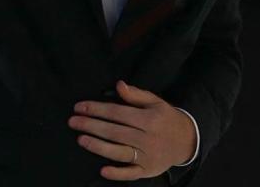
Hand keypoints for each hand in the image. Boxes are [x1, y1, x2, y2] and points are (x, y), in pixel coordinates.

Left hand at [68, 80, 196, 180]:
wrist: (187, 141)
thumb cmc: (166, 118)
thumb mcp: (155, 102)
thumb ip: (136, 94)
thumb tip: (118, 85)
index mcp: (148, 119)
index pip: (117, 113)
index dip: (97, 109)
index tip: (79, 107)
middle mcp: (147, 138)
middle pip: (114, 132)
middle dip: (91, 126)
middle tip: (72, 121)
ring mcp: (147, 157)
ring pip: (119, 152)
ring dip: (98, 147)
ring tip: (81, 139)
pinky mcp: (148, 171)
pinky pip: (131, 174)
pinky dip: (117, 173)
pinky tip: (102, 170)